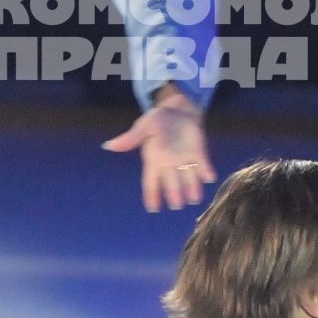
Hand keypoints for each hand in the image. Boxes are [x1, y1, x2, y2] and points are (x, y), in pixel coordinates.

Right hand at [101, 86, 215, 212]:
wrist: (179, 109)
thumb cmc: (158, 119)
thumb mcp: (144, 126)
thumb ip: (131, 138)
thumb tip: (108, 146)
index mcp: (155, 160)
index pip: (151, 182)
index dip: (152, 195)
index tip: (153, 208)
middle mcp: (170, 164)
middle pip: (172, 183)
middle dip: (174, 193)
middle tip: (177, 205)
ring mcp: (186, 160)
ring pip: (189, 178)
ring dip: (192, 188)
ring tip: (195, 199)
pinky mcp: (199, 153)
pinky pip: (203, 165)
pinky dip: (207, 171)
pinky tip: (210, 178)